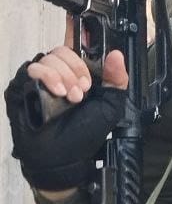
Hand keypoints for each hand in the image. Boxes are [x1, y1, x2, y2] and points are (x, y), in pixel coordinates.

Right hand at [5, 23, 128, 191]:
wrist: (63, 158)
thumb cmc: (84, 134)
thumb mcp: (110, 106)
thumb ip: (116, 80)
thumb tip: (116, 54)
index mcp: (76, 74)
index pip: (74, 46)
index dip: (79, 44)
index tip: (86, 61)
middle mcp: (56, 74)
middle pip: (62, 50)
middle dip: (76, 69)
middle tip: (83, 91)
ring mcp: (38, 81)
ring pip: (48, 58)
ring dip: (64, 75)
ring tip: (71, 97)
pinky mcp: (22, 89)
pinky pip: (32, 70)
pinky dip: (47, 77)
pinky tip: (57, 92)